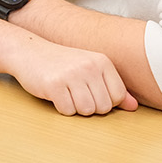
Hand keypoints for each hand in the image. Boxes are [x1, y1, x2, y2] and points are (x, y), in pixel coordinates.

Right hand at [10, 40, 137, 115]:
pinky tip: (56, 95)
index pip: (117, 96)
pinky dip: (62, 108)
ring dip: (76, 108)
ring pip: (86, 110)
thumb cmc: (61, 63)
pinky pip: (68, 110)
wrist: (28, 52)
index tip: (91, 93)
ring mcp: (71, 75)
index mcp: (102, 62)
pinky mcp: (54, 85)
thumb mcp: (89, 69)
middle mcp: (89, 67)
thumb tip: (133, 107)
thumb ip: (112, 87)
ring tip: (67, 94)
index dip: (105, 101)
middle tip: (76, 94)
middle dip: (90, 107)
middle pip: (103, 107)